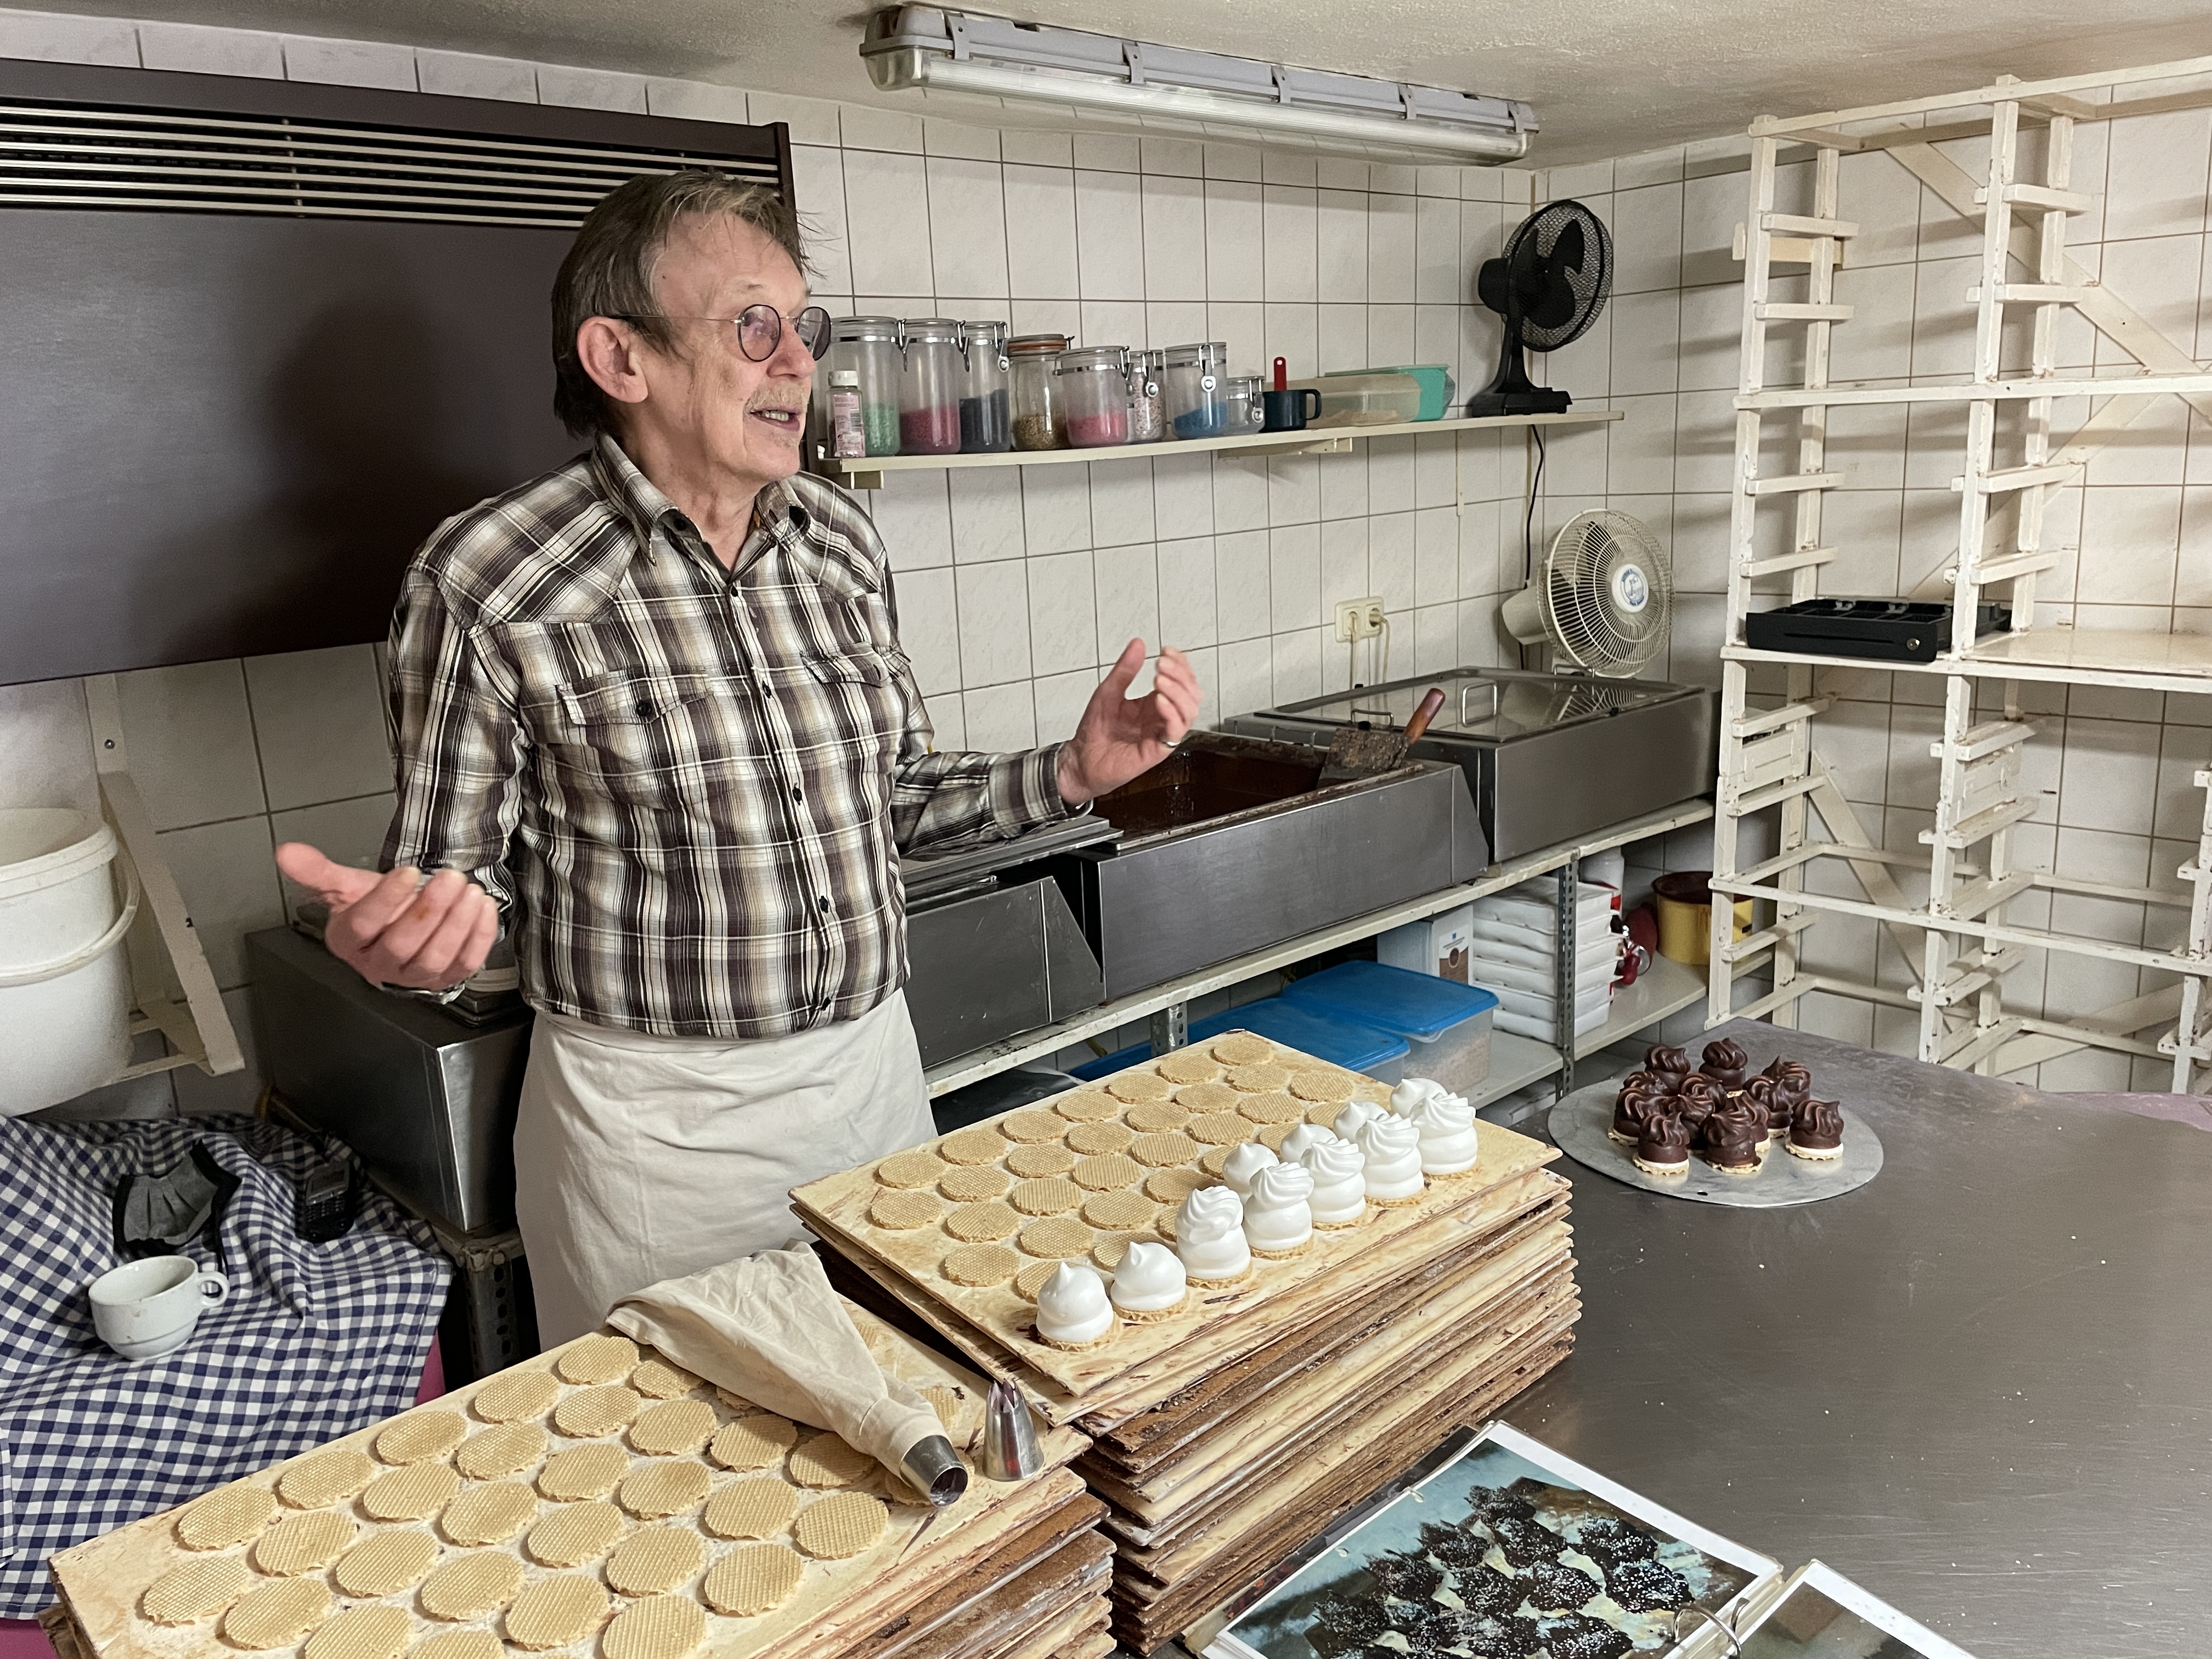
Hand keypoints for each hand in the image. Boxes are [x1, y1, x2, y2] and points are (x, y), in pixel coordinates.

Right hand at [274, 843, 499, 991]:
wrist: (397, 927)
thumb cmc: (373, 909)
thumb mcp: (346, 886)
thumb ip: (317, 871)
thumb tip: (286, 853)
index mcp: (350, 942)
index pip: (364, 924)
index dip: (385, 899)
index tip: (406, 872)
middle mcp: (380, 964)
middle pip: (403, 943)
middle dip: (429, 909)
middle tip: (449, 878)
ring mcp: (414, 976)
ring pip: (435, 956)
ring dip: (457, 923)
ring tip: (470, 891)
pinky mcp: (446, 978)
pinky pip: (465, 963)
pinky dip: (479, 936)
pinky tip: (484, 909)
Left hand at [1056, 641, 1201, 806]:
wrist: (1081, 759)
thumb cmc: (1095, 731)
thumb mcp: (1108, 691)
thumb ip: (1125, 670)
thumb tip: (1138, 645)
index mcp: (1154, 704)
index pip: (1181, 681)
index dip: (1179, 664)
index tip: (1166, 651)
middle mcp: (1161, 718)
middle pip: (1191, 693)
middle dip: (1181, 674)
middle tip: (1161, 664)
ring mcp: (1161, 734)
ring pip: (1189, 711)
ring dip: (1178, 691)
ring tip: (1160, 680)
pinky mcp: (1157, 750)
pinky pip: (1175, 732)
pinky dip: (1172, 713)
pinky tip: (1160, 701)